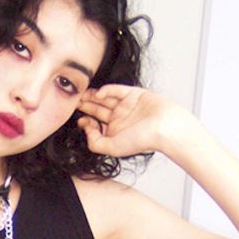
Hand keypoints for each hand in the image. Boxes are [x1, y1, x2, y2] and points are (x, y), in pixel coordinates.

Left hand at [77, 85, 193, 158]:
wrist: (165, 127)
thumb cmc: (143, 140)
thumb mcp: (112, 148)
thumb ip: (95, 143)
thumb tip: (86, 130)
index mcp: (114, 133)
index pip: (95, 125)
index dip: (85, 122)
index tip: (80, 121)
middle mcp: (119, 119)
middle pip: (97, 110)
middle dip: (86, 106)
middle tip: (74, 102)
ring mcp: (125, 106)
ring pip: (105, 99)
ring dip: (92, 97)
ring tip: (82, 96)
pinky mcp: (133, 94)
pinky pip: (116, 90)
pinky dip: (106, 90)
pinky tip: (98, 94)